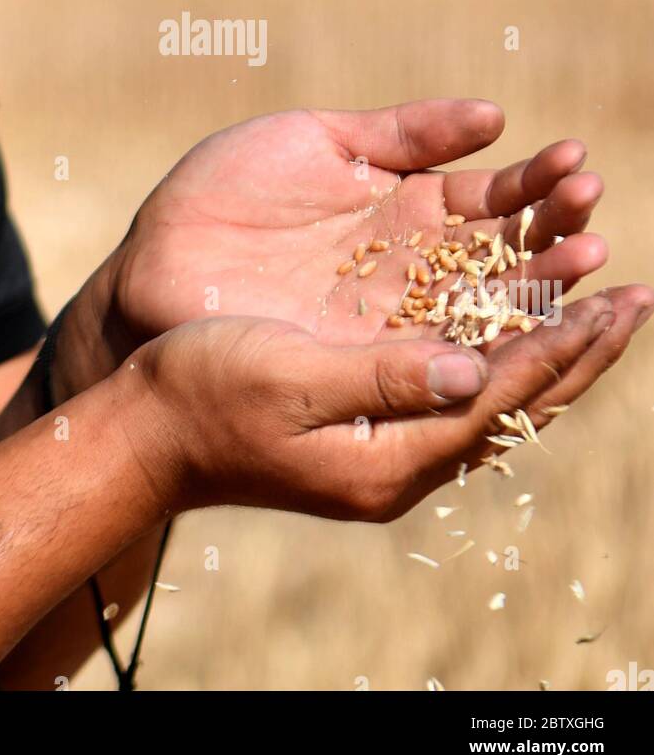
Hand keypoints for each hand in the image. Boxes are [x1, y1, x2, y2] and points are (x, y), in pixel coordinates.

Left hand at [96, 100, 607, 367]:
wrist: (154, 270)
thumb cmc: (223, 196)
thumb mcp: (315, 141)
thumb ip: (402, 131)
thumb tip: (495, 116)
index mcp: (408, 206)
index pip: (493, 198)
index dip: (537, 185)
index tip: (576, 164)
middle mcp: (416, 267)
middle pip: (507, 255)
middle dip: (555, 233)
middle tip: (593, 216)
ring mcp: (398, 319)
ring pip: (489, 309)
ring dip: (541, 286)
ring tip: (586, 256)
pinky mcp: (373, 364)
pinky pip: (446, 359)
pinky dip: (490, 345)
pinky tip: (531, 326)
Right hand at [129, 287, 653, 521]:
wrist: (149, 428)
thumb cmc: (204, 395)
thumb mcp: (289, 378)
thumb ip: (382, 377)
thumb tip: (473, 368)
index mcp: (390, 460)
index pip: (502, 400)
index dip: (561, 345)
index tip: (615, 300)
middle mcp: (404, 459)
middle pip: (518, 405)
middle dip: (580, 347)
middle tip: (638, 298)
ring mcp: (392, 443)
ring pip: (497, 393)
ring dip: (550, 341)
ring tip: (599, 294)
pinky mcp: (375, 420)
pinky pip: (462, 384)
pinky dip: (502, 343)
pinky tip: (518, 314)